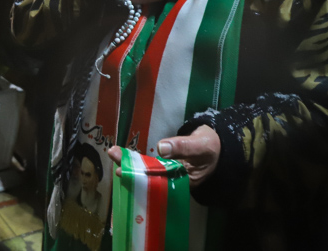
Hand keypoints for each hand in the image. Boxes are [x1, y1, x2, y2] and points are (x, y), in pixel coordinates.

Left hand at [106, 125, 220, 186]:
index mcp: (182, 181)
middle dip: (129, 169)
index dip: (140, 176)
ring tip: (113, 153)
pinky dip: (137, 162)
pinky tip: (124, 157)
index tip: (124, 170)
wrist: (215, 146)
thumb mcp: (200, 145)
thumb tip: (162, 147)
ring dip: (130, 163)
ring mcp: (168, 176)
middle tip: (113, 156)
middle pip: (148, 177)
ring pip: (146, 172)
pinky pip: (149, 167)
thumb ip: (183, 147)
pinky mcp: (165, 169)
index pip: (158, 181)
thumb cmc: (209, 146)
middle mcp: (172, 182)